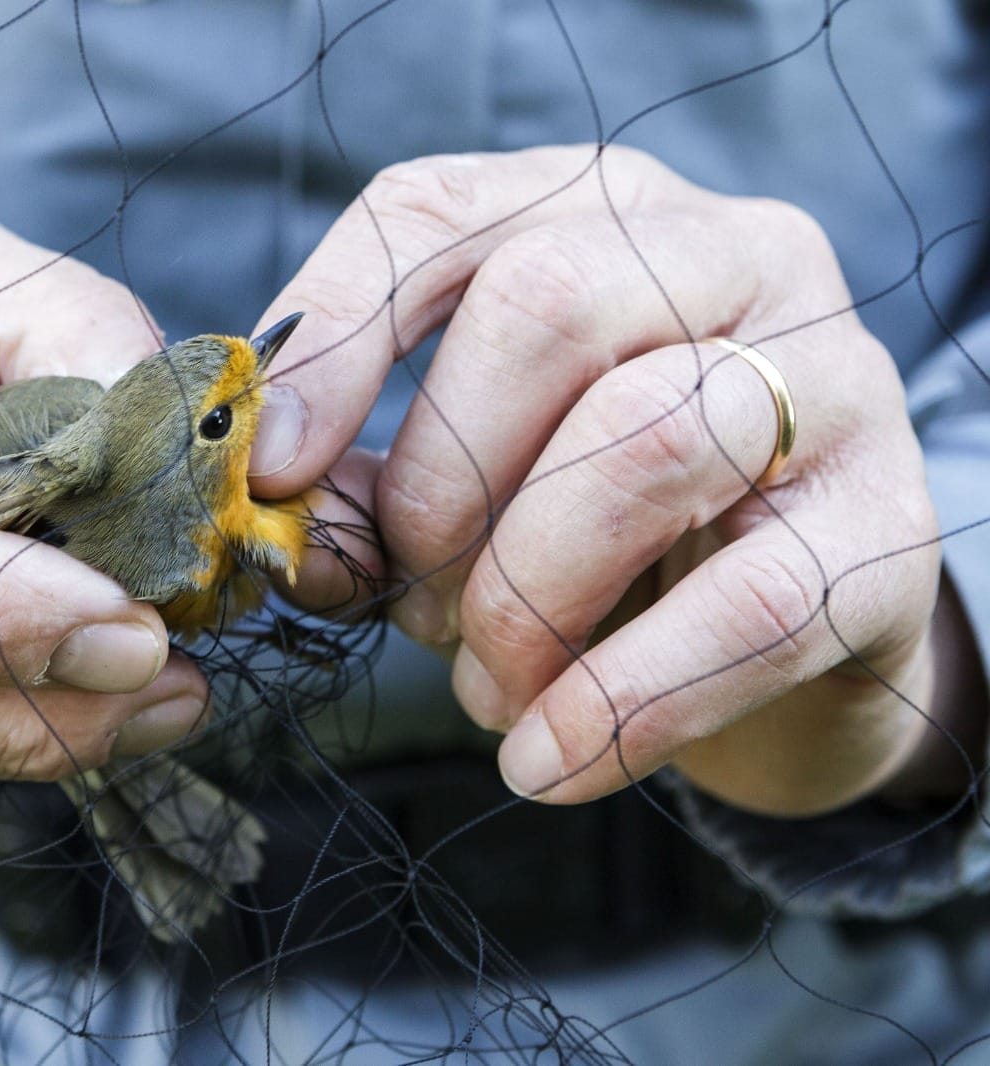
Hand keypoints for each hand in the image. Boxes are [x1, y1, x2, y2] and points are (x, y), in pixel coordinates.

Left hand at [250, 145, 981, 815]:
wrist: (798, 623)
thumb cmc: (604, 532)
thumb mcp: (475, 489)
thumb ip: (374, 498)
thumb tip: (287, 542)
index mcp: (591, 215)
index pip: (436, 210)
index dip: (335, 333)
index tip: (275, 467)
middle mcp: (724, 254)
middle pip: (544, 302)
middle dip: (441, 481)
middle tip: (416, 607)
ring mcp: (828, 376)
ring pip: (647, 437)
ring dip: (526, 594)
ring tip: (489, 685)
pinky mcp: (886, 525)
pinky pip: (750, 608)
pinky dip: (621, 703)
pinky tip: (548, 760)